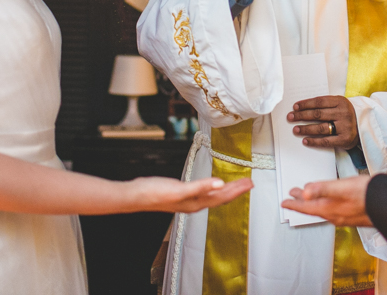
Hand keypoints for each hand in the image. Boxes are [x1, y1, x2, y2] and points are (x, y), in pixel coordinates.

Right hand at [130, 176, 252, 212]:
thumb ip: (201, 186)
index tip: (250, 183)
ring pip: (214, 196)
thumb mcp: (179, 188)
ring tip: (237, 184)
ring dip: (227, 190)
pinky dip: (213, 188)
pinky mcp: (182, 195)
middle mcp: (195, 204)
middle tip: (250, 183)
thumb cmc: (154, 193)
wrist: (136, 196)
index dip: (237, 190)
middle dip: (236, 190)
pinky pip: (204, 193)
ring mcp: (188, 201)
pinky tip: (213, 185)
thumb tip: (220, 184)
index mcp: (196, 202)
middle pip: (221, 197)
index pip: (223, 197)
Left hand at [282, 175, 371, 226]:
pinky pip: (333, 211)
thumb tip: (304, 193)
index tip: (284, 203)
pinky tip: (329, 201)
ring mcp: (345, 217)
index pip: (306, 207)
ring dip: (313, 203)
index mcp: (330, 208)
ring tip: (307, 197)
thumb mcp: (342, 186)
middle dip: (302, 202)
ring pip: (323, 210)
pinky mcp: (353, 215)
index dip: (294, 204)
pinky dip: (325, 205)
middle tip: (292, 197)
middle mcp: (335, 215)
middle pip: (313, 209)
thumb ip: (323, 188)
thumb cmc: (368, 194)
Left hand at [287, 95, 358, 149]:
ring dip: (305, 129)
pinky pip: (326, 141)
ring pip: (320, 128)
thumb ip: (325, 105)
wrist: (365, 125)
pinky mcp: (345, 139)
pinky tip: (305, 140)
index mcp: (341, 101)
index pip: (319, 102)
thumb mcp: (339, 105)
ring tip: (295, 129)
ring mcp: (344, 126)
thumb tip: (302, 108)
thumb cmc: (346, 114)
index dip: (305, 104)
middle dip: (301, 116)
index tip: (295, 107)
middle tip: (290, 117)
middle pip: (318, 114)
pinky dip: (314, 141)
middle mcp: (343, 113)